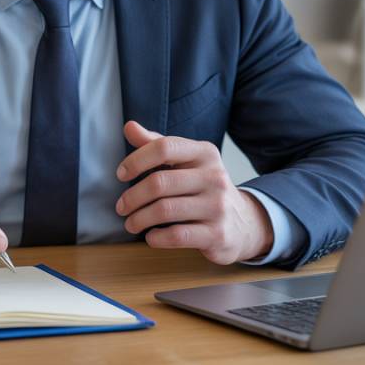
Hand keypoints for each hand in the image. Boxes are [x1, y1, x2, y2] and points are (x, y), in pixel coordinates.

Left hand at [115, 121, 273, 264]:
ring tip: (130, 223)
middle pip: (159, 182)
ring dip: (139, 219)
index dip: (136, 160)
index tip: (121, 174)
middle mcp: (214, 177)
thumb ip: (156, 144)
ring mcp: (218, 206)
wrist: (243, 223)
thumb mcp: (185, 162)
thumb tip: (129, 127)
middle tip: (121, 207)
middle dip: (133, 197)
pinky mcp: (217, 234)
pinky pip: (176, 235)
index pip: (164, 147)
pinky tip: (150, 236)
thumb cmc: (204, 188)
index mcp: (205, 153)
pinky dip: (156, 237)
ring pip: (164, 210)